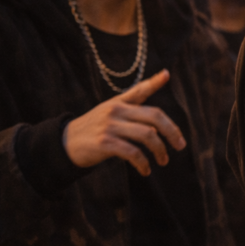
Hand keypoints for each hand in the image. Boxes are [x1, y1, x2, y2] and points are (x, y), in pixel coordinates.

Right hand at [63, 70, 185, 176]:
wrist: (64, 144)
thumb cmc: (93, 128)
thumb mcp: (110, 111)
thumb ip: (132, 104)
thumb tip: (154, 104)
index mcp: (119, 103)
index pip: (140, 90)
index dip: (154, 82)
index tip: (166, 74)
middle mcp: (116, 111)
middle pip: (154, 116)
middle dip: (172, 132)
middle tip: (180, 146)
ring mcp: (110, 126)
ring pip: (147, 135)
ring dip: (160, 150)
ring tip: (163, 161)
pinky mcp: (104, 143)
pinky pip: (132, 152)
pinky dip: (143, 163)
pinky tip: (145, 171)